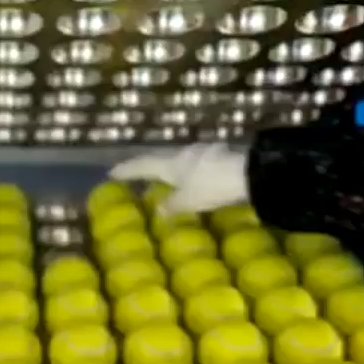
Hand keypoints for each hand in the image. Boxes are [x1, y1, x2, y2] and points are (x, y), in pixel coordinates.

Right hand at [110, 143, 250, 216]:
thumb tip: (159, 210)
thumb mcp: (189, 201)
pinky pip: (197, 164)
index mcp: (170, 164)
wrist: (250, 171)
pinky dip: (189, 172)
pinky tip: (195, 179)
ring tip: (167, 179)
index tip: (112, 172)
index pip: (142, 165)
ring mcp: (203, 152)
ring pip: (180, 160)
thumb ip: (172, 205)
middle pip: (160, 159)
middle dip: (148, 166)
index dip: (127, 170)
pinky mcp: (221, 156)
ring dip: (170, 168)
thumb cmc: (212, 185)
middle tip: (138, 173)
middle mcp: (183, 154)